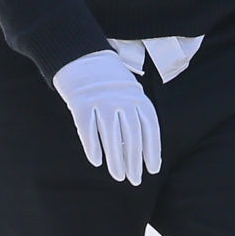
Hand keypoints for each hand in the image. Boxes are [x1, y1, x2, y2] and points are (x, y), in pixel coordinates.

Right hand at [51, 50, 162, 184]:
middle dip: (135, 160)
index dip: (152, 149)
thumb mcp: (130, 91)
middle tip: (135, 180)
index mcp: (138, 96)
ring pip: (111, 137)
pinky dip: (93, 147)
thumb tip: (138, 151)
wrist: (83, 56)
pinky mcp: (81, 103)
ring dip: (116, 159)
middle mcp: (122, 99)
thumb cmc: (110, 80)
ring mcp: (101, 101)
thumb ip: (136, 115)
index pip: (150, 127)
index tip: (153, 169)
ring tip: (119, 176)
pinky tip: (97, 162)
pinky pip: (88, 130)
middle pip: (132, 136)